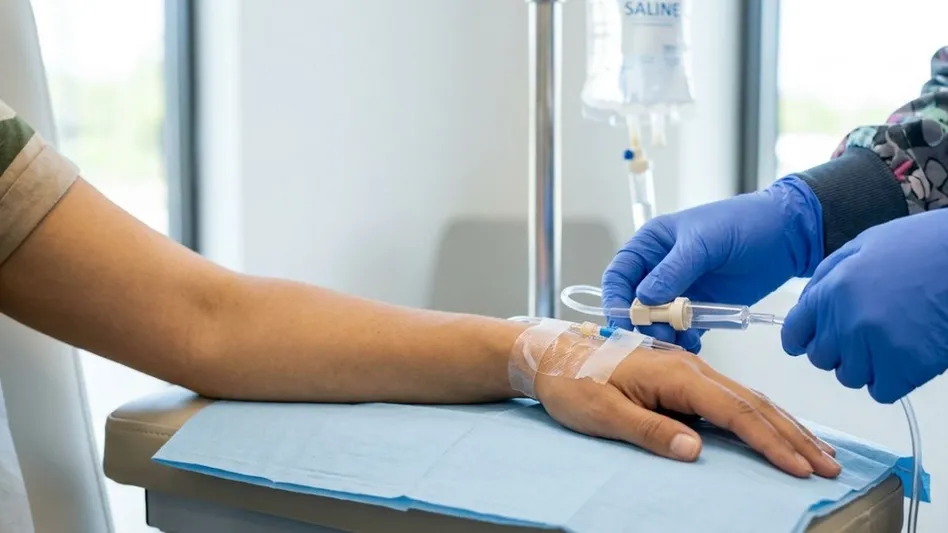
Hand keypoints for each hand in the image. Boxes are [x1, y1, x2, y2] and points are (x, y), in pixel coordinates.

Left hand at [535, 346, 839, 478]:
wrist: (550, 355)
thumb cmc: (571, 381)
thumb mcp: (601, 413)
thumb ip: (648, 430)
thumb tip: (694, 451)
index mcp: (675, 374)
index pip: (735, 412)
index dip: (771, 442)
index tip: (800, 468)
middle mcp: (689, 367)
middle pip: (753, 403)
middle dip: (794, 436)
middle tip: (830, 466)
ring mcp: (688, 369)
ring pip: (748, 398)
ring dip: (784, 425)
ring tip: (818, 451)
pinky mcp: (682, 376)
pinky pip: (732, 397)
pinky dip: (761, 415)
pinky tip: (774, 428)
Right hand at [601, 177, 822, 350]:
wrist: (788, 235)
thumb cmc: (743, 223)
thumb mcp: (704, 241)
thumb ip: (673, 270)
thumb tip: (643, 298)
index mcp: (651, 245)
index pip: (619, 275)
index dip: (616, 297)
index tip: (623, 319)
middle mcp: (660, 270)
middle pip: (635, 303)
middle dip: (641, 322)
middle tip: (656, 336)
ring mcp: (681, 291)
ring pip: (657, 321)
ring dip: (662, 334)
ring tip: (677, 342)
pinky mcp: (702, 308)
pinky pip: (683, 330)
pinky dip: (683, 340)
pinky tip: (693, 344)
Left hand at [782, 209, 947, 402]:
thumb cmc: (920, 246)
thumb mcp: (863, 246)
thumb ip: (829, 276)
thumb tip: (808, 304)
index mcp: (831, 291)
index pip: (794, 332)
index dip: (802, 338)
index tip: (810, 341)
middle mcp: (845, 322)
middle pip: (821, 358)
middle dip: (838, 350)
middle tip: (866, 335)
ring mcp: (875, 347)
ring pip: (850, 377)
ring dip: (865, 365)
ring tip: (891, 341)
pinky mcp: (906, 368)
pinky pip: (881, 391)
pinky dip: (890, 380)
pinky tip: (904, 358)